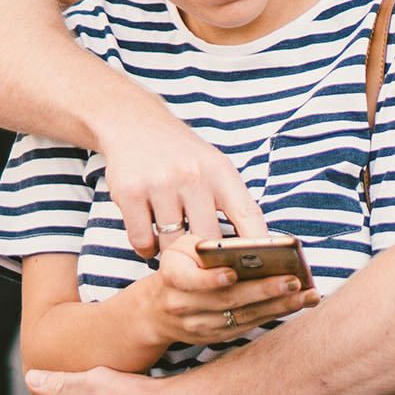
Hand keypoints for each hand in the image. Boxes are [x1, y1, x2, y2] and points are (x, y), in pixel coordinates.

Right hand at [99, 98, 267, 255]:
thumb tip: (254, 249)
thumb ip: (231, 203)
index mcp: (221, 172)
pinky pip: (142, 241)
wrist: (135, 123)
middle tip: (201, 265)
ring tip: (172, 246)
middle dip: (205, 260)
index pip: (248, 216)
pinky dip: (146, 249)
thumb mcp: (215, 168)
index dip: (258, 247)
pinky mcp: (129, 192)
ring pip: (171, 246)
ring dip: (171, 255)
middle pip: (207, 241)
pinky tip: (151, 240)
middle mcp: (192, 176)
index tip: (265, 270)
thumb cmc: (182, 154)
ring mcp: (160, 184)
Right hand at [147, 236, 319, 345]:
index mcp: (173, 278)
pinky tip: (299, 303)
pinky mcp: (217, 336)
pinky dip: (276, 314)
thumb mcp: (181, 250)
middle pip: (227, 300)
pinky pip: (250, 325)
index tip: (232, 274)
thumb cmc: (180, 267)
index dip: (210, 279)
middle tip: (292, 280)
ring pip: (243, 316)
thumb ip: (207, 246)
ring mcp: (201, 326)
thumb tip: (249, 246)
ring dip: (279, 306)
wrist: (156, 311)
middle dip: (262, 291)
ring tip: (307, 294)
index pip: (190, 281)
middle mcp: (185, 306)